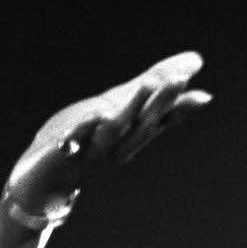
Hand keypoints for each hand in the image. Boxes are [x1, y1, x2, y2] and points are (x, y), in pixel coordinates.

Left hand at [3, 51, 212, 209]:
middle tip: (179, 78)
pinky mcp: (64, 154)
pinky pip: (76, 140)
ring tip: (147, 83)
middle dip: (161, 100)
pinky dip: (86, 127)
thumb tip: (197, 62)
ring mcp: (91, 151)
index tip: (202, 93)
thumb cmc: (84, 143)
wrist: (43, 185)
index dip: (179, 105)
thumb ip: (152, 89)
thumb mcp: (120, 110)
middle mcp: (117, 146)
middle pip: (143, 122)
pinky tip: (96, 113)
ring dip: (131, 108)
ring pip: (115, 129)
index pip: (161, 118)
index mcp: (131, 135)